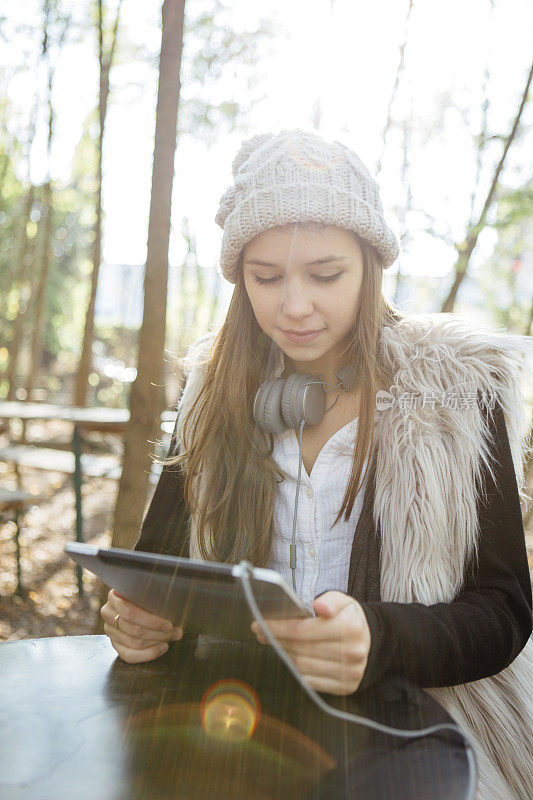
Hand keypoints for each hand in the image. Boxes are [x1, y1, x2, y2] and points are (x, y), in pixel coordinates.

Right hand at [100, 589, 182, 663]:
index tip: (169, 624)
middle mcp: (108, 613)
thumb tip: (173, 601)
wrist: (136, 603)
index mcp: (114, 596)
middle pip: (134, 630)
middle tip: (176, 632)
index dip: (151, 621)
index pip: (130, 613)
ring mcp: (110, 630)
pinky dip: (148, 654)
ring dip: (156, 642)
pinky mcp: (114, 644)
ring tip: (172, 637)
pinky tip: (162, 647)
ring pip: (134, 643)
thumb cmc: (146, 596)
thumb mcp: (147, 591)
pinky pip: (129, 655)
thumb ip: (153, 595)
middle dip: (159, 633)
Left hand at [250, 590, 370, 694]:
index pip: (302, 630)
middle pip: (300, 649)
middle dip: (276, 640)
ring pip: (302, 666)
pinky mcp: (345, 687)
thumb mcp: (343, 601)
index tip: (260, 623)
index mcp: (349, 628)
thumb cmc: (349, 619)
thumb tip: (320, 606)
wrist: (370, 642)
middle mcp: (351, 652)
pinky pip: (311, 682)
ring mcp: (349, 672)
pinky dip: (297, 671)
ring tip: (275, 644)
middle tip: (261, 632)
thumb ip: (330, 600)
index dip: (277, 627)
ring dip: (284, 655)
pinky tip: (291, 658)